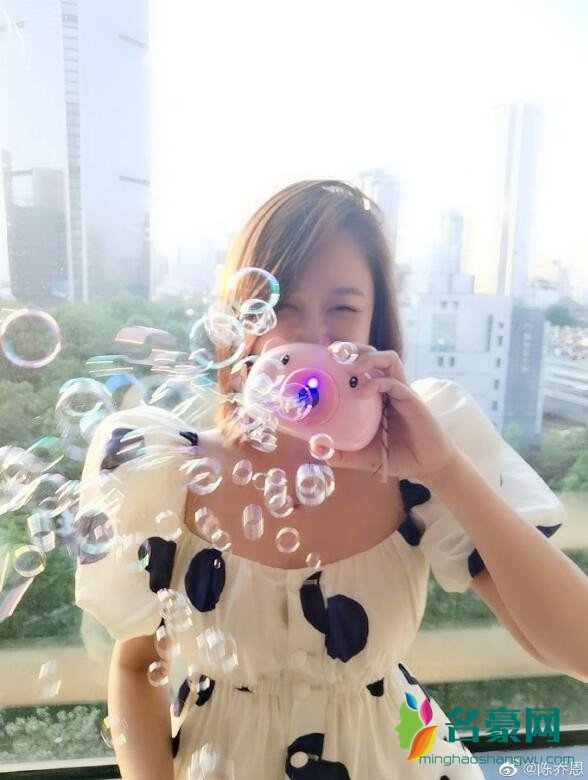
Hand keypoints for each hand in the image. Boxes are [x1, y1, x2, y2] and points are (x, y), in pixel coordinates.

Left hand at [325, 346, 459, 479]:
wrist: (427, 465)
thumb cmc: (396, 455)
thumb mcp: (361, 455)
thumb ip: (340, 452)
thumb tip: (315, 447)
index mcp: (377, 394)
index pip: (362, 364)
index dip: (345, 356)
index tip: (325, 356)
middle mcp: (389, 387)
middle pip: (374, 353)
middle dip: (355, 348)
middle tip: (335, 353)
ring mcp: (402, 390)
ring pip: (388, 358)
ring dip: (368, 358)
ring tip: (351, 370)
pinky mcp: (412, 400)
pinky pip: (394, 382)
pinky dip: (377, 382)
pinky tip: (362, 393)